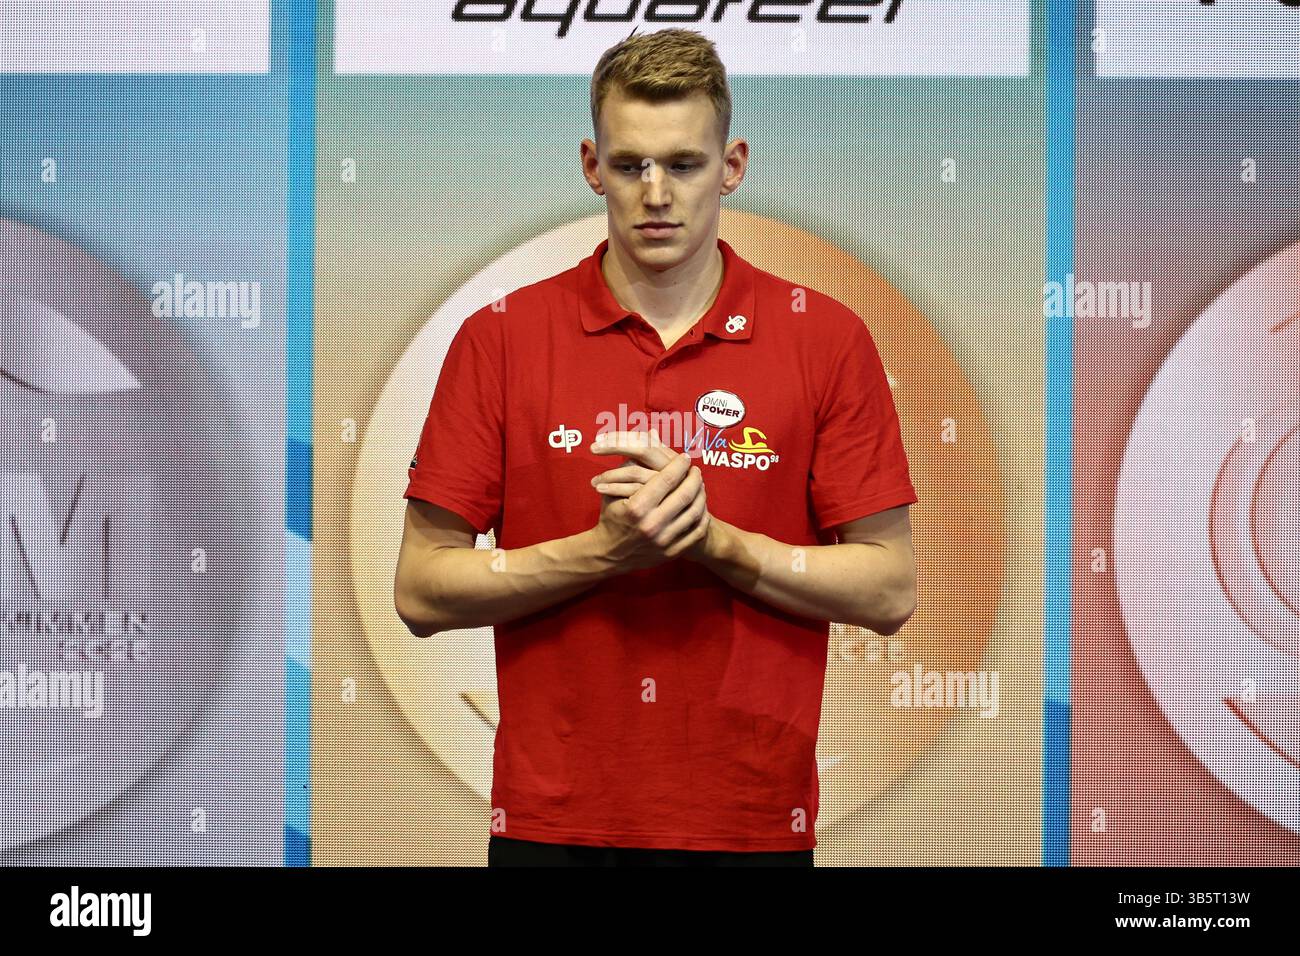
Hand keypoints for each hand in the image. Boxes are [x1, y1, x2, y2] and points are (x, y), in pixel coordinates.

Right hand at [588, 429, 711, 566]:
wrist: (609, 555)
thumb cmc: (611, 517)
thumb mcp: (611, 491)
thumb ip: (629, 465)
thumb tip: (648, 436)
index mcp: (636, 507)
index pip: (666, 480)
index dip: (679, 465)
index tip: (685, 457)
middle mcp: (651, 525)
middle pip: (684, 495)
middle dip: (694, 479)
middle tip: (696, 470)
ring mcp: (664, 541)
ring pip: (694, 512)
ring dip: (701, 495)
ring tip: (700, 485)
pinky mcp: (672, 553)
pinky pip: (695, 531)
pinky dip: (701, 517)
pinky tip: (701, 506)